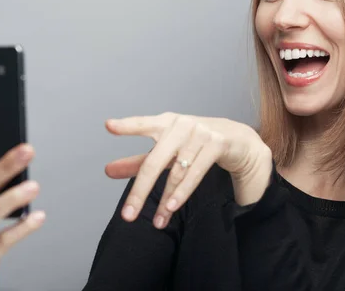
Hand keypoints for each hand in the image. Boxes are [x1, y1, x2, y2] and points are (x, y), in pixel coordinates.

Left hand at [104, 112, 272, 228]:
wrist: (236, 138)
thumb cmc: (194, 143)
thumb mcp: (167, 150)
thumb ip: (138, 160)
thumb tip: (108, 171)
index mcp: (165, 123)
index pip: (143, 124)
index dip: (126, 126)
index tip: (109, 126)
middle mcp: (181, 125)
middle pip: (154, 162)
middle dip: (140, 191)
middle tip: (128, 215)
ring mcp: (200, 133)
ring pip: (176, 173)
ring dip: (165, 199)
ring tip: (157, 221)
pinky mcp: (216, 143)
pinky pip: (196, 173)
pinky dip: (183, 192)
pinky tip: (172, 206)